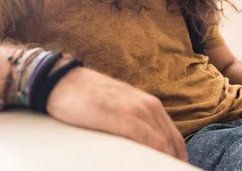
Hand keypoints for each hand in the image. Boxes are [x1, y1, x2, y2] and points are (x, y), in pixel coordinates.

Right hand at [46, 67, 187, 161]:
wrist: (63, 81)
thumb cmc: (88, 97)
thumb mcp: (120, 107)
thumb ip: (135, 121)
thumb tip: (144, 145)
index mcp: (150, 104)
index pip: (174, 137)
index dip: (178, 158)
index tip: (175, 170)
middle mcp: (149, 106)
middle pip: (172, 143)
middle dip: (174, 162)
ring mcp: (138, 110)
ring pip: (163, 144)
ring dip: (165, 162)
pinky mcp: (124, 117)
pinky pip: (149, 141)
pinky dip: (154, 158)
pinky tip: (150, 167)